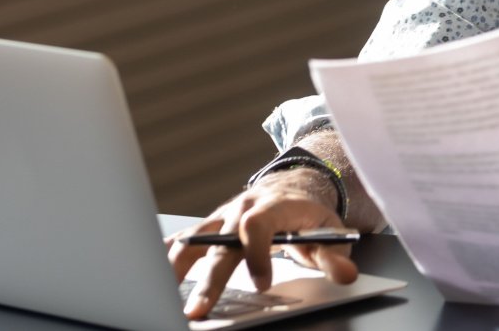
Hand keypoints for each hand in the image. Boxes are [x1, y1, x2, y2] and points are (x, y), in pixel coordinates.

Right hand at [166, 173, 358, 319]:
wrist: (293, 188)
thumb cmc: (309, 216)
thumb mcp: (330, 234)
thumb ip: (335, 257)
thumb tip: (346, 276)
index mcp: (273, 207)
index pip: (258, 226)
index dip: (257, 254)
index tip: (263, 284)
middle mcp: (241, 209)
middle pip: (220, 243)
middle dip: (210, 279)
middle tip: (199, 310)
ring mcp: (222, 217)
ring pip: (194, 240)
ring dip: (176, 268)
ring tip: (162, 294)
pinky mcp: (210, 226)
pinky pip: (185, 238)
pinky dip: (168, 254)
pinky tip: (152, 270)